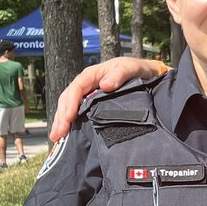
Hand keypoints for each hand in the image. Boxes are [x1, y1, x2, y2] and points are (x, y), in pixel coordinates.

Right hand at [49, 58, 167, 140]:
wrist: (150, 76)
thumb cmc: (140, 70)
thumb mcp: (133, 68)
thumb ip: (121, 74)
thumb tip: (105, 85)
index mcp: (94, 74)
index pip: (77, 87)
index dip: (71, 102)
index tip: (68, 118)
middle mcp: (88, 85)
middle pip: (68, 98)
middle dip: (61, 116)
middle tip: (57, 134)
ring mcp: (89, 96)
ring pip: (69, 107)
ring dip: (61, 121)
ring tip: (56, 138)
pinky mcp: (93, 105)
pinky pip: (78, 113)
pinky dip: (70, 123)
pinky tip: (66, 136)